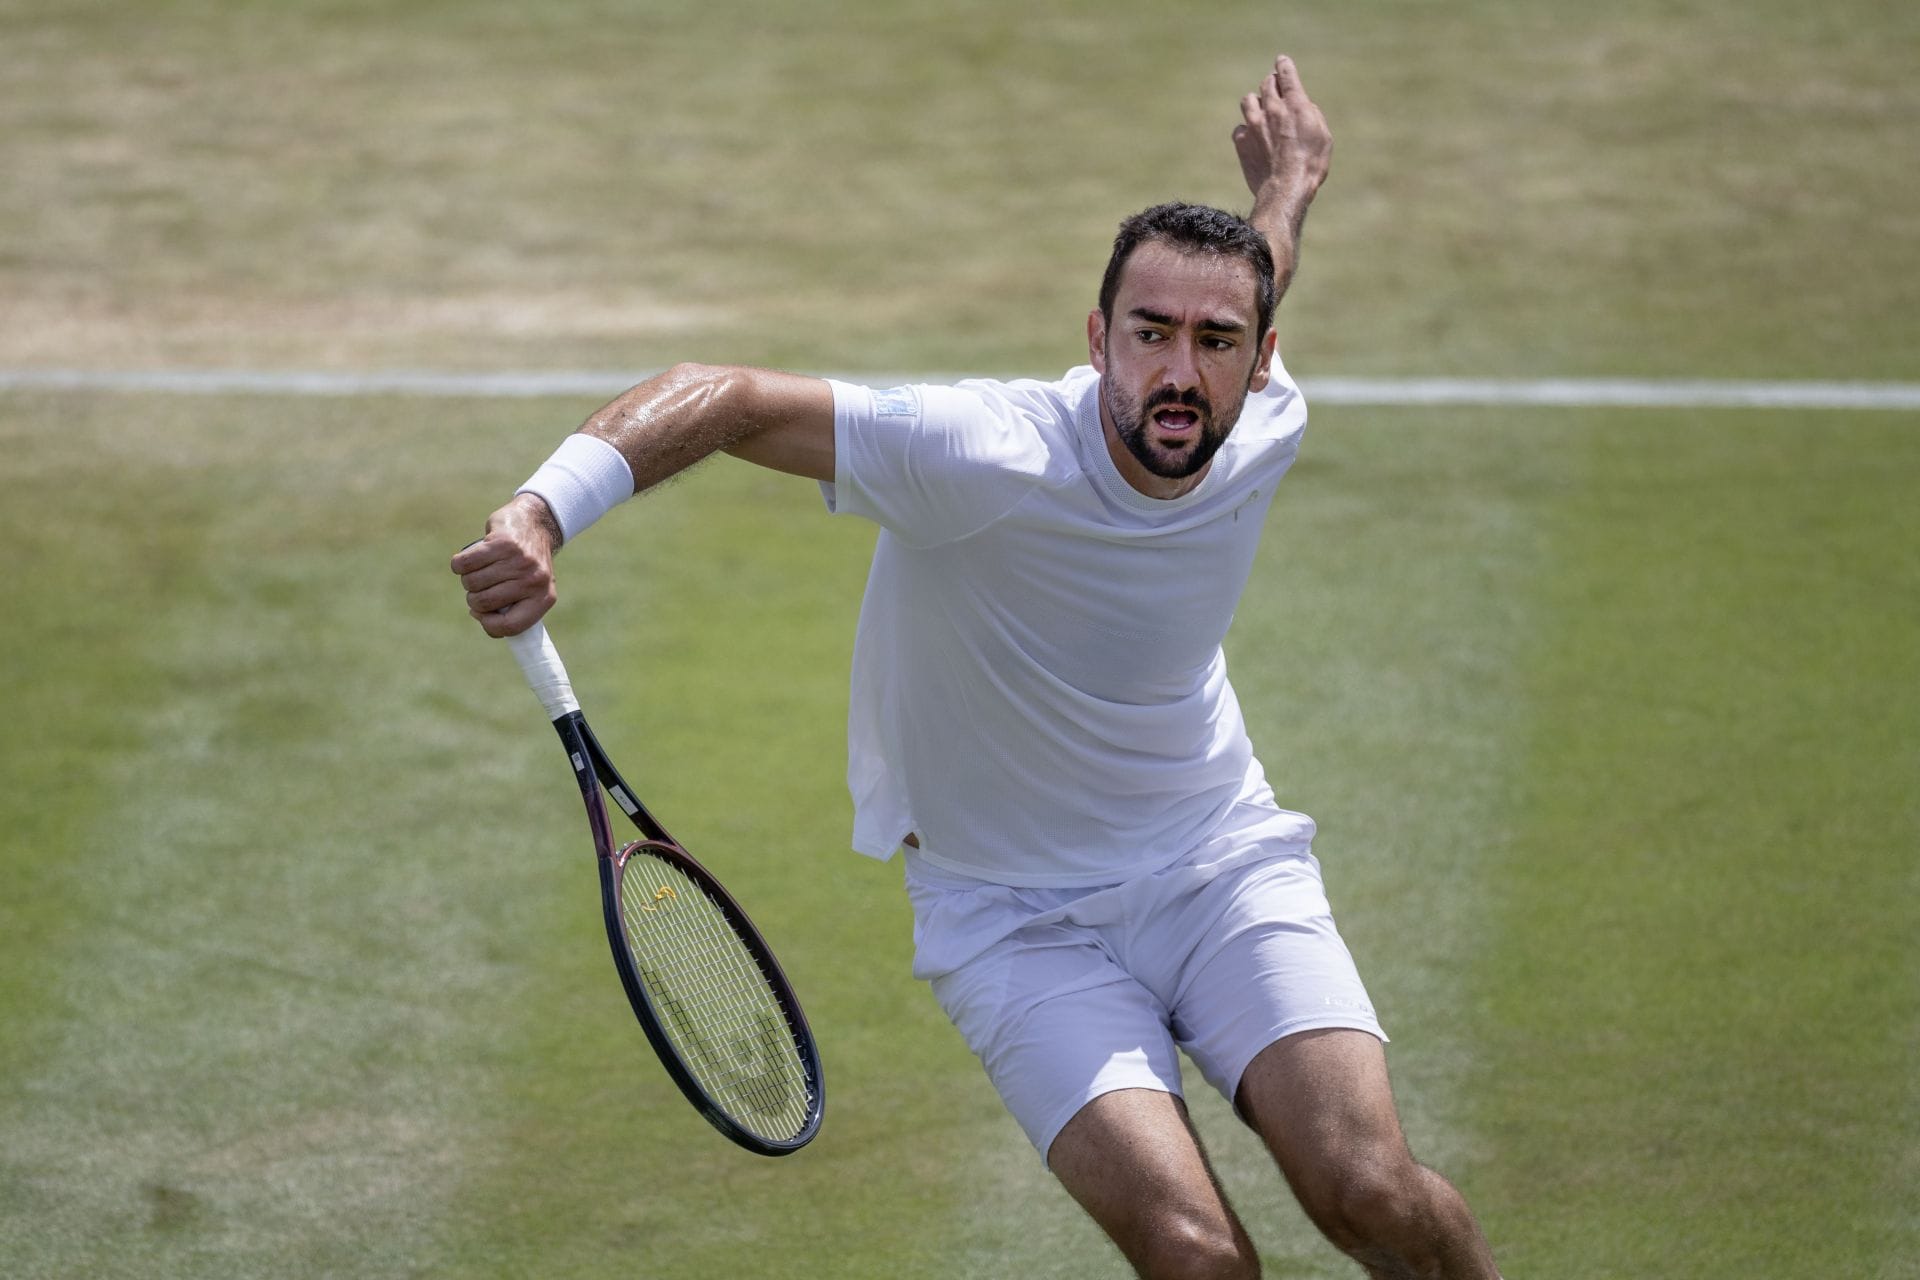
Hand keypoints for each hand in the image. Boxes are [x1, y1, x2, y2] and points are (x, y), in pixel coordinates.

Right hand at [451, 493, 560, 636]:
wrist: (536, 524)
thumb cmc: (525, 565)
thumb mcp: (530, 590)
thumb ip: (513, 609)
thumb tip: (485, 621)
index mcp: (543, 598)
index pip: (511, 626)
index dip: (488, 624)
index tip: (481, 614)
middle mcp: (533, 580)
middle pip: (483, 603)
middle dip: (474, 598)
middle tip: (482, 586)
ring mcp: (518, 561)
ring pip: (471, 583)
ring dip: (468, 579)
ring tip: (479, 570)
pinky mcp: (502, 543)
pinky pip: (464, 564)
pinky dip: (460, 564)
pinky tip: (469, 560)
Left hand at [1233, 54, 1331, 208]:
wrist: (1286, 188)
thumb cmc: (1311, 164)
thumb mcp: (1323, 136)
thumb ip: (1311, 114)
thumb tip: (1302, 106)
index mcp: (1295, 105)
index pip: (1286, 74)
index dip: (1284, 65)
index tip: (1281, 61)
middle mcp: (1272, 109)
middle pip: (1266, 83)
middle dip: (1272, 84)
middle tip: (1276, 91)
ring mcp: (1253, 124)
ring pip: (1248, 100)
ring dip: (1256, 102)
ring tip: (1262, 113)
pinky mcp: (1241, 141)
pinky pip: (1239, 128)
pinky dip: (1246, 130)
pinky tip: (1253, 139)